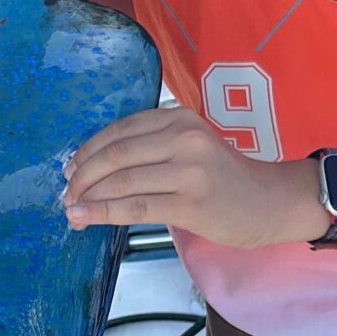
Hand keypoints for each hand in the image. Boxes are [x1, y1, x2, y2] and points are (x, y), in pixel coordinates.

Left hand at [63, 107, 323, 247]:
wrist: (270, 202)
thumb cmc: (224, 177)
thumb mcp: (190, 144)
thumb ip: (151, 146)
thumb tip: (92, 166)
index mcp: (178, 117)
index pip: (120, 130)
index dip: (88, 150)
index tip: (70, 168)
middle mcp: (183, 138)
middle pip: (116, 155)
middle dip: (82, 176)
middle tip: (66, 193)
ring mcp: (188, 170)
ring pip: (122, 182)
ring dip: (88, 197)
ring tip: (70, 210)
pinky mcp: (191, 203)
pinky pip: (136, 207)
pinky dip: (103, 212)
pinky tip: (84, 218)